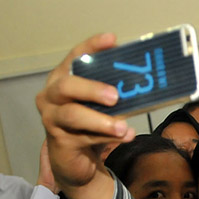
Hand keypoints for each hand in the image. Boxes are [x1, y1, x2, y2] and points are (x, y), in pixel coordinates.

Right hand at [36, 33, 133, 197]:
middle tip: (115, 96)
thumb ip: (116, 91)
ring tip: (124, 127)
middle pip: (67, 86)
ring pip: (74, 115)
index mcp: (64, 78)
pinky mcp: (59, 141)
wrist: (77, 159)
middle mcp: (52, 95)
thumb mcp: (103, 104)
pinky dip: (106, 138)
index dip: (92, 47)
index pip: (76, 57)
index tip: (112, 39)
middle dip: (93, 89)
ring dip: (102, 121)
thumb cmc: (91, 123)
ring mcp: (52, 118)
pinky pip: (83, 137)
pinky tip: (125, 136)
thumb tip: (147, 81)